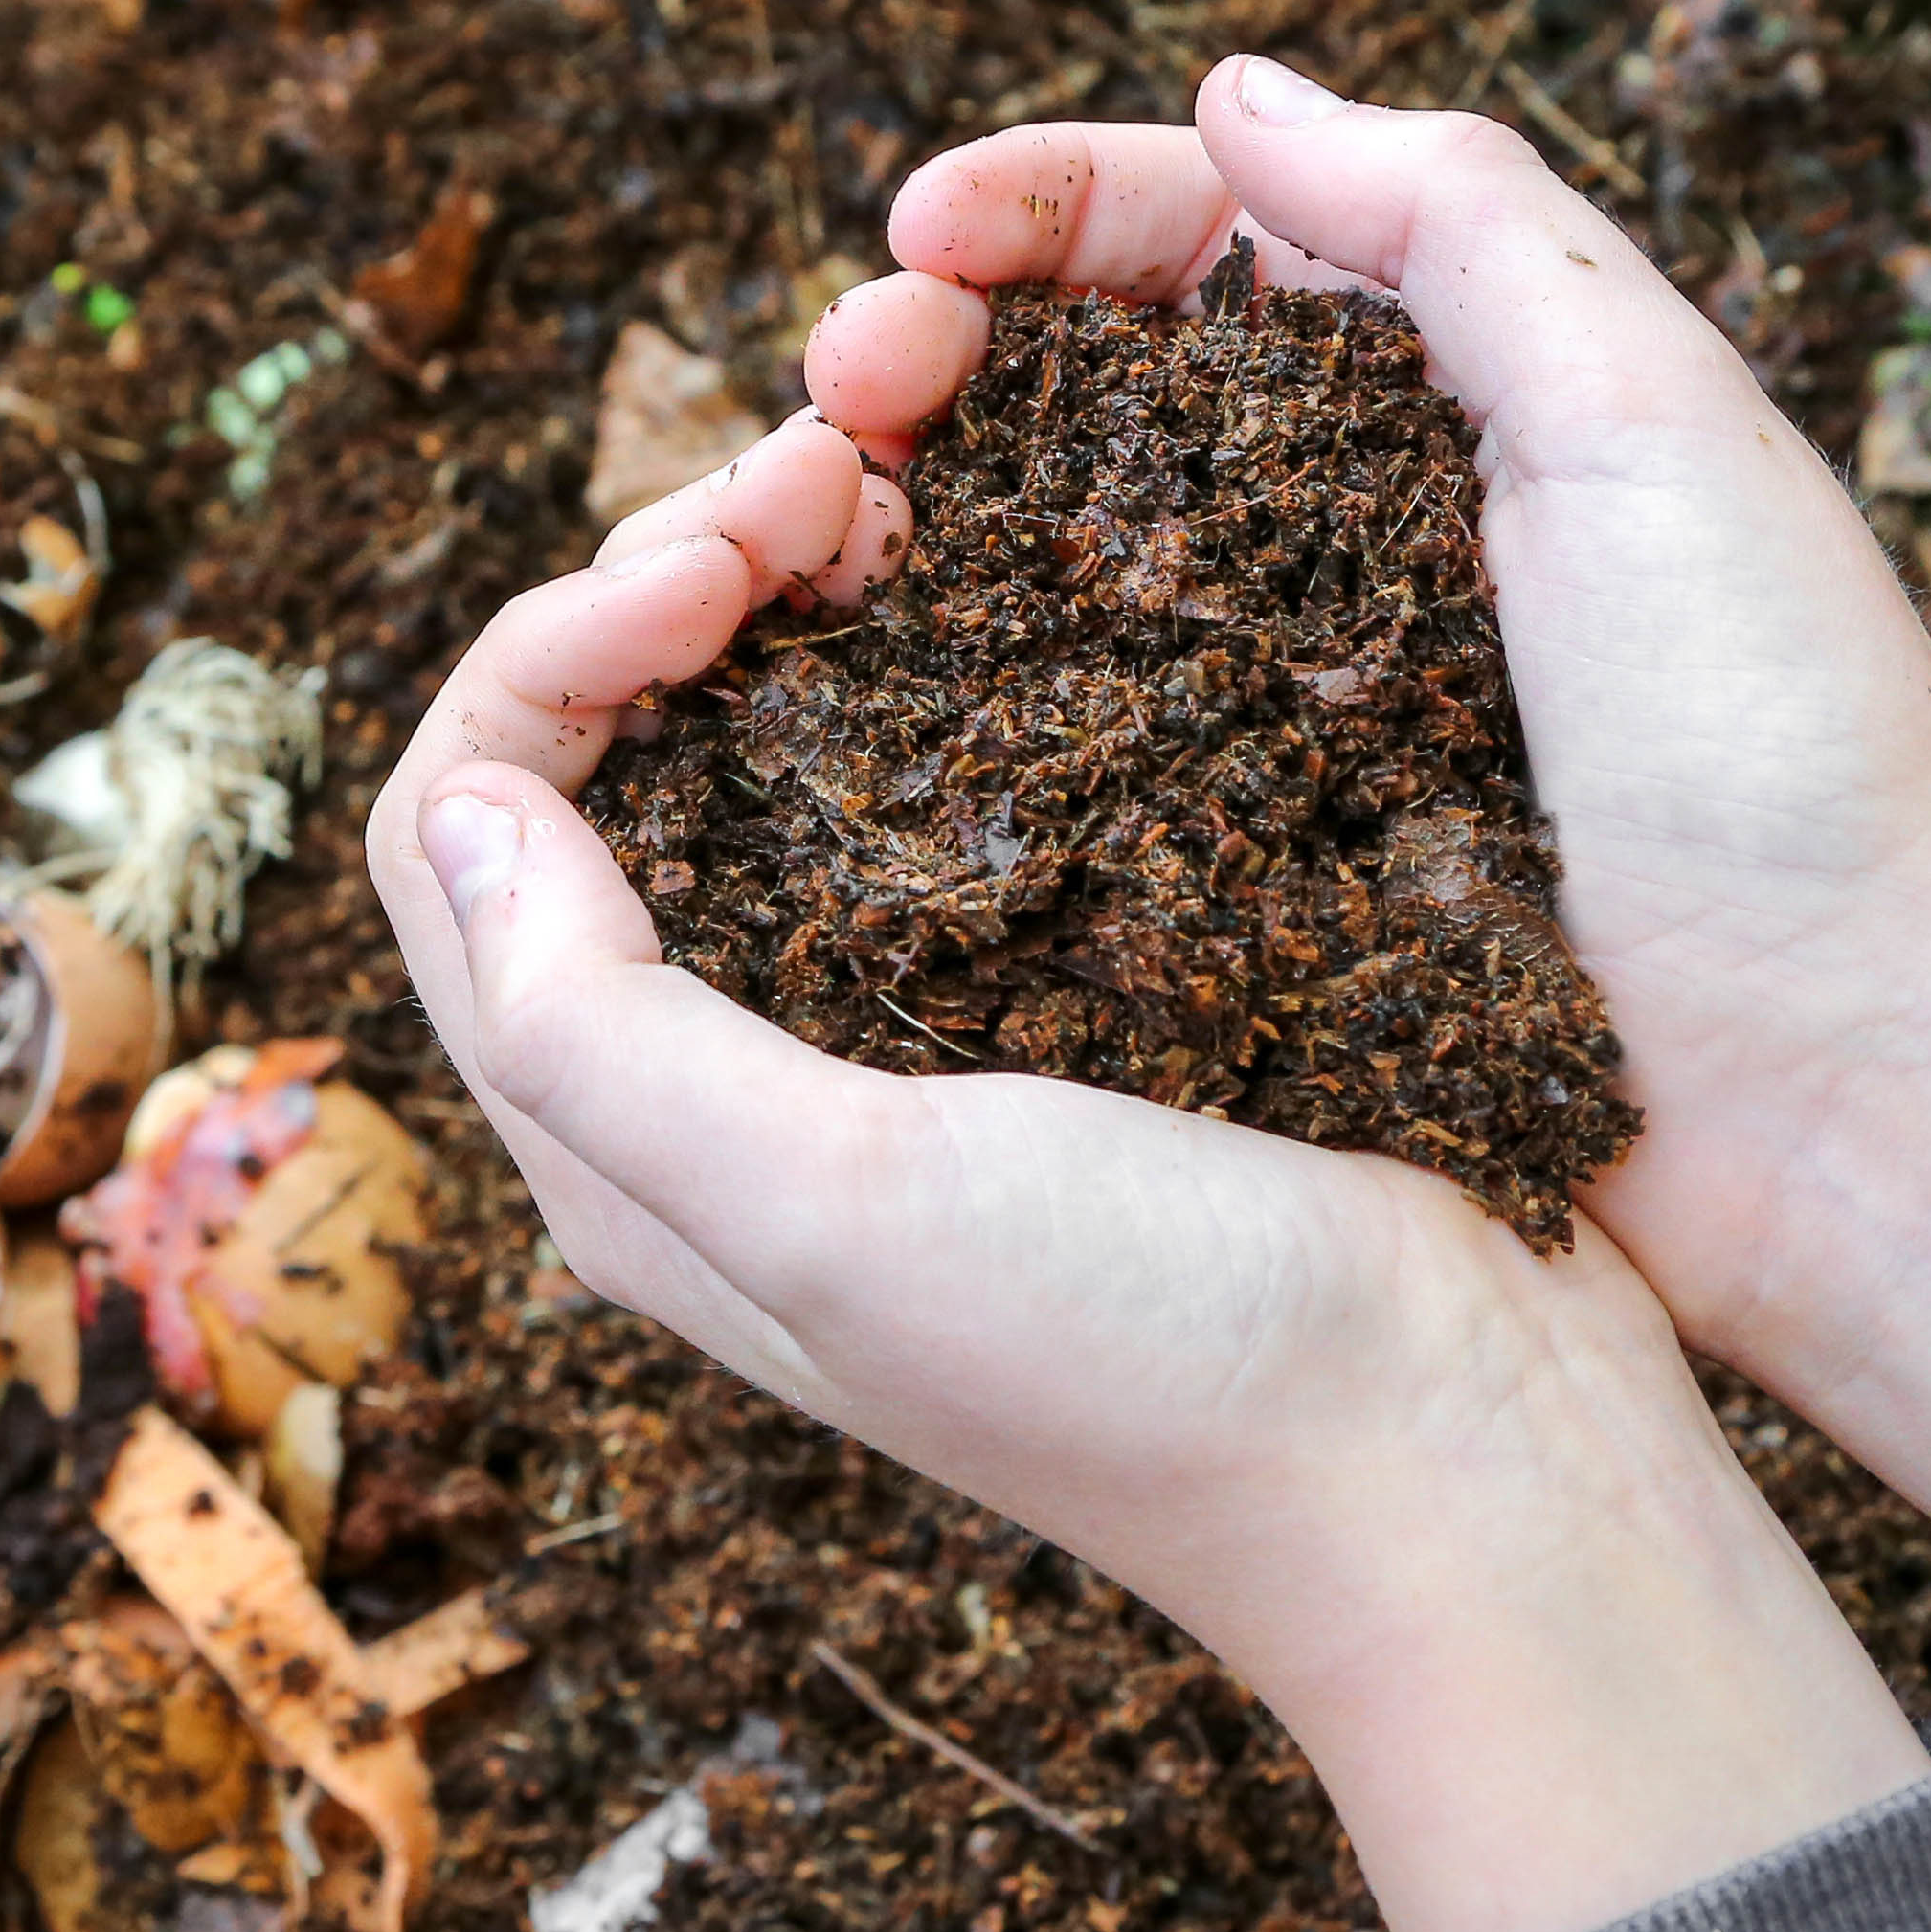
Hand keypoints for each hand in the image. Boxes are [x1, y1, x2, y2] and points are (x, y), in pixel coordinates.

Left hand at [368, 419, 1929, 1931]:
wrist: (1466, 1457)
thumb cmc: (1150, 1361)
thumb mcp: (837, 1213)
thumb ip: (599, 1033)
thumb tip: (464, 808)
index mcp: (632, 1151)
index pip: (464, 833)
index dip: (550, 650)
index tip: (716, 564)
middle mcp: (738, 1077)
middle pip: (603, 756)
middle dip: (673, 575)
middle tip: (832, 474)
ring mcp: (912, 1018)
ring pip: (771, 732)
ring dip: (804, 582)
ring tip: (911, 480)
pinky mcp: (1073, 972)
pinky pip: (953, 756)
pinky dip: (952, 631)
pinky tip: (1033, 563)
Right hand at [813, 57, 1930, 1699]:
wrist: (1862, 1113)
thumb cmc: (1794, 761)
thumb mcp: (1657, 423)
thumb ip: (1463, 226)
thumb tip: (1238, 89)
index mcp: (1450, 410)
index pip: (1196, 243)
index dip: (1036, 213)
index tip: (913, 239)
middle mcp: (1339, 554)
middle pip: (1069, 400)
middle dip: (921, 354)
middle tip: (830, 394)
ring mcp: (1269, 733)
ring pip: (1023, 582)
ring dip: (887, 528)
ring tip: (793, 534)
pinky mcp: (1231, 903)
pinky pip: (1045, 783)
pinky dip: (926, 722)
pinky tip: (839, 709)